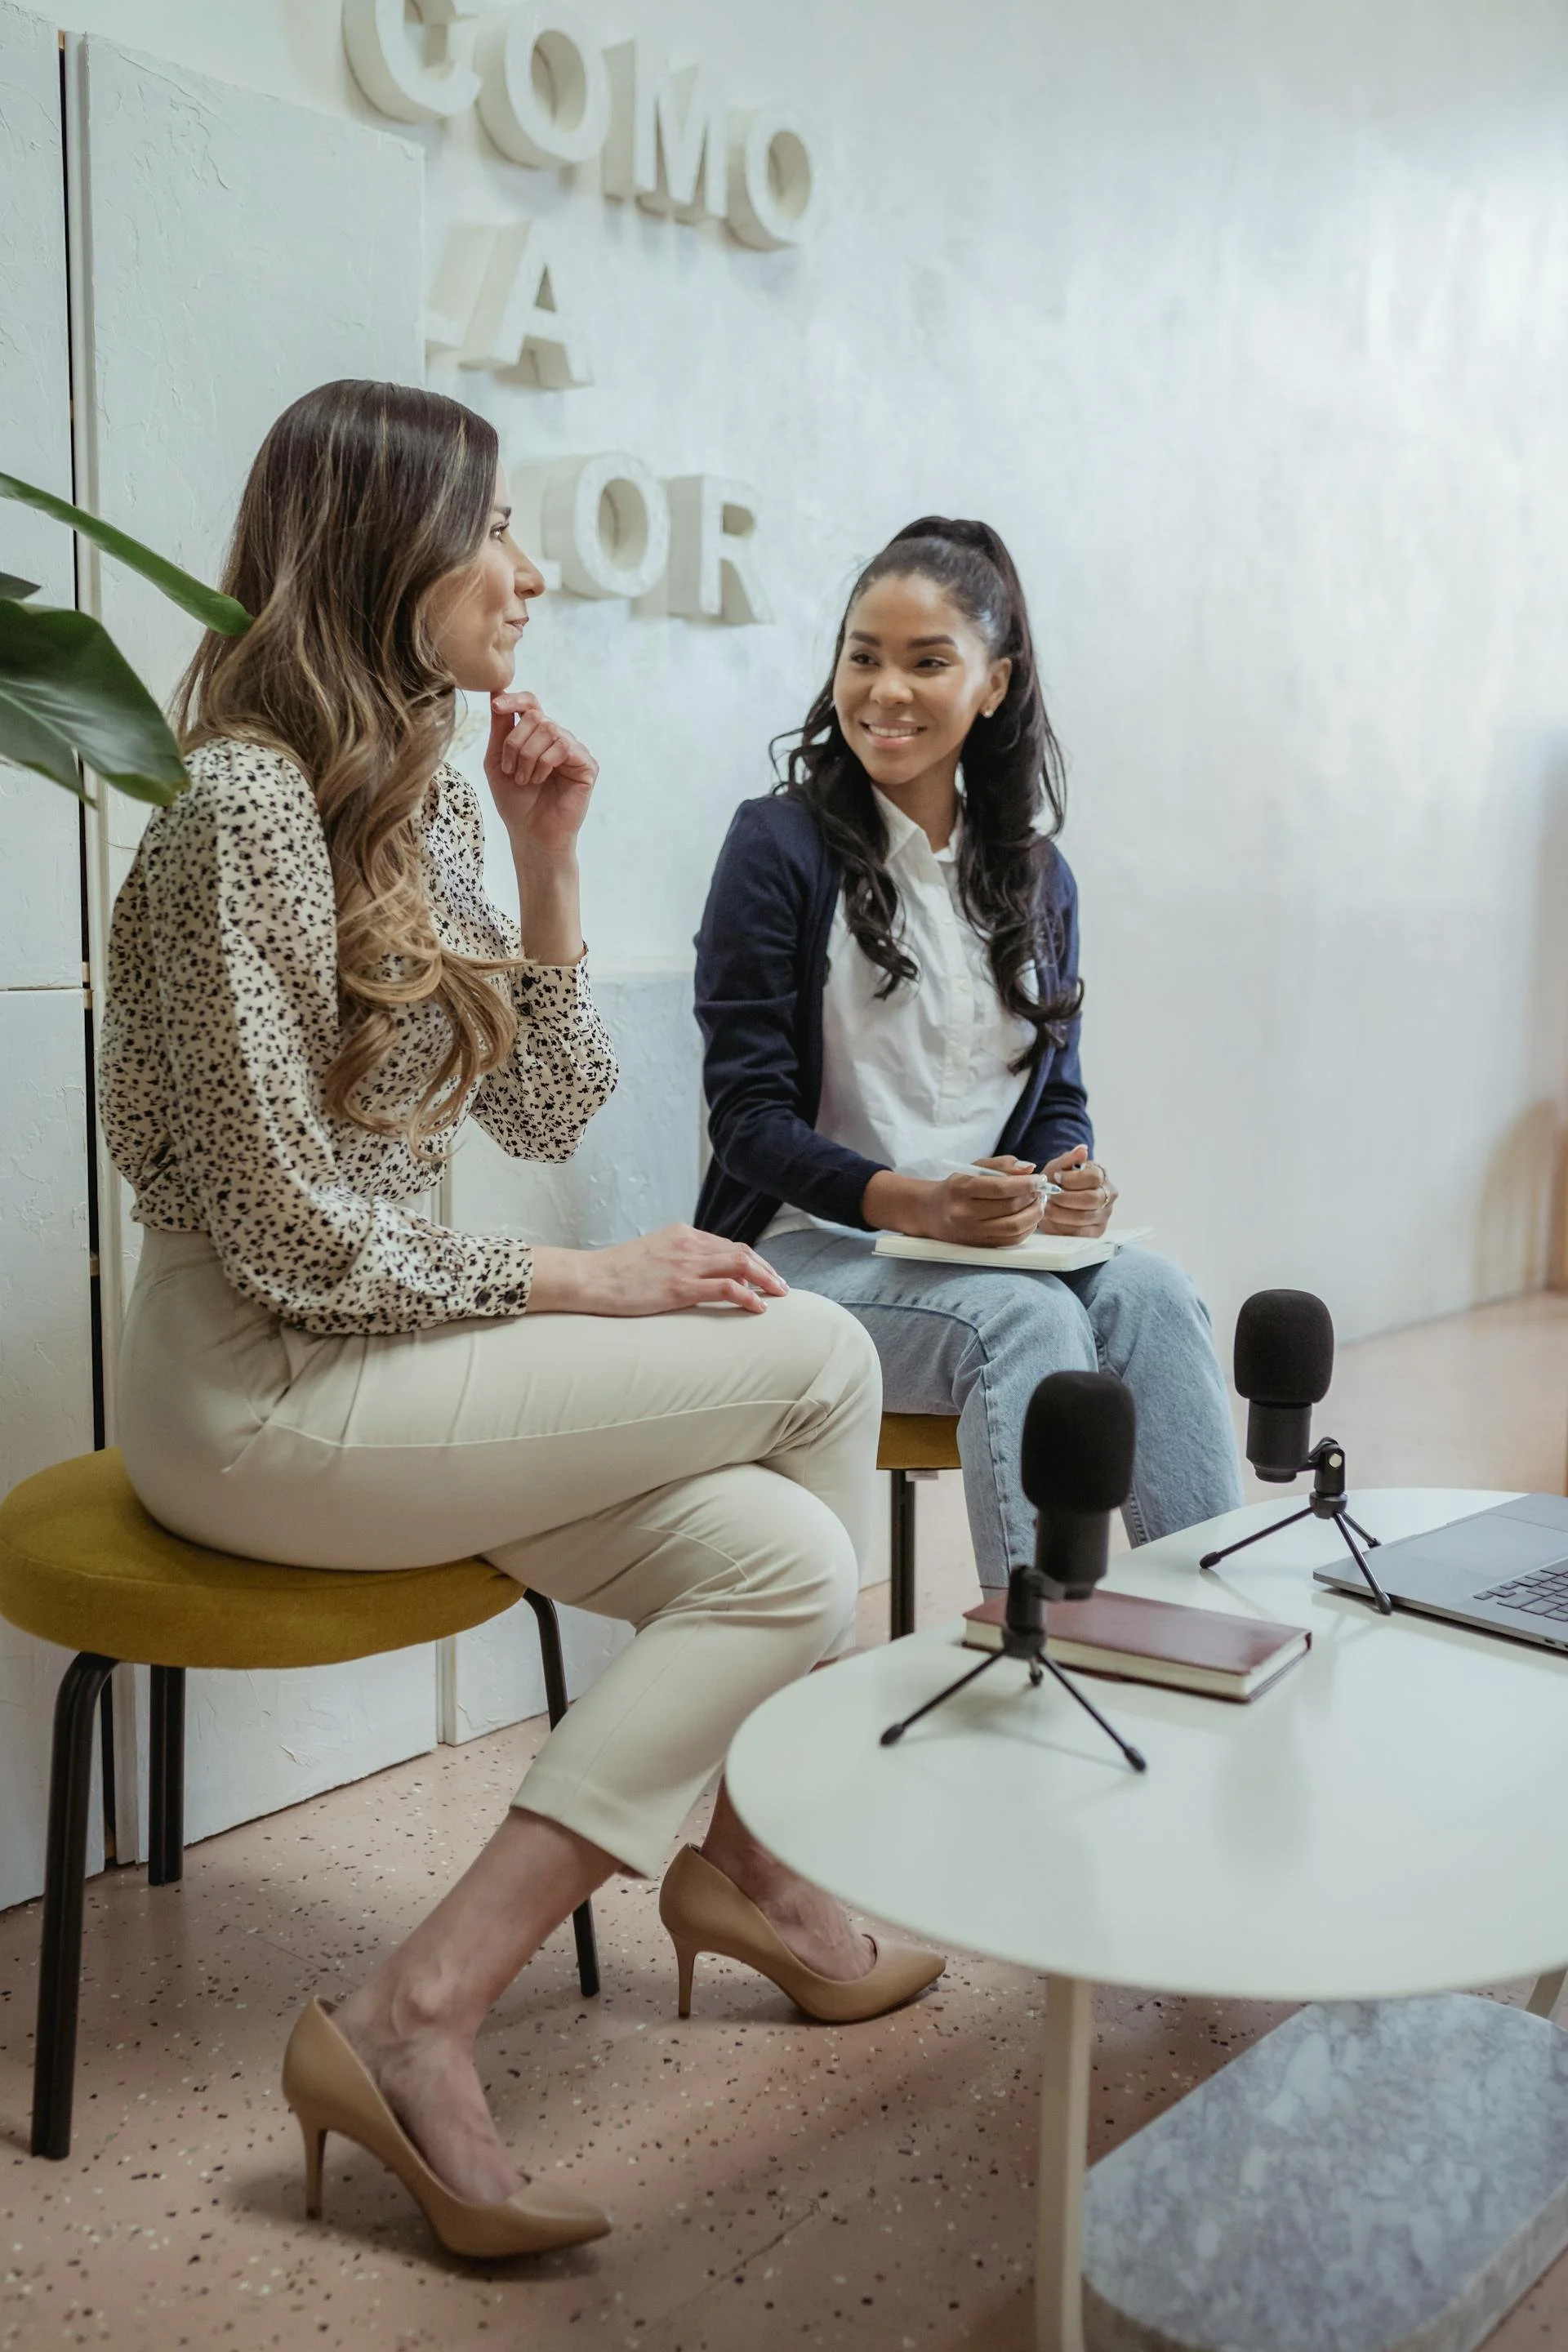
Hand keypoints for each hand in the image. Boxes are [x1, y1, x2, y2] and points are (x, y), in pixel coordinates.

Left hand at [485, 691, 596, 860]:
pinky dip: (544, 763)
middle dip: (516, 743)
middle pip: (536, 716)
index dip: (514, 699)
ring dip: (528, 756)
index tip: (496, 705)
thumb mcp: (497, 761)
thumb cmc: (515, 802)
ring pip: (549, 729)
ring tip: (525, 780)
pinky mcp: (587, 765)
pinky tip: (540, 780)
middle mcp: (557, 738)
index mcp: (536, 736)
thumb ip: (500, 729)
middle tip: (512, 771)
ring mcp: (574, 751)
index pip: (531, 703)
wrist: (530, 834)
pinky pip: (563, 746)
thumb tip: (496, 691)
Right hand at [528, 1226, 788, 1316]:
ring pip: (740, 1265)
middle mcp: (688, 1243)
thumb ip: (676, 1260)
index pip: (728, 1244)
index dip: (752, 1261)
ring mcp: (685, 1264)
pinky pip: (725, 1288)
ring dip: (765, 1280)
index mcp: (682, 1234)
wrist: (588, 1278)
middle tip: (782, 1288)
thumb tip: (697, 1278)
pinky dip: (747, 1296)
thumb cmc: (615, 1273)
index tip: (765, 1277)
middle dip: (767, 1270)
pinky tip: (758, 1308)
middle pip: (741, 1252)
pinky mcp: (679, 1286)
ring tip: (779, 1296)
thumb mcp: (651, 1256)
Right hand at [864, 1158, 1040, 1247]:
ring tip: (1038, 1203)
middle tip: (1040, 1190)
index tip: (1038, 1178)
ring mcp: (972, 1233)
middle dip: (1032, 1198)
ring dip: (1034, 1214)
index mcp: (961, 1190)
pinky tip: (1030, 1217)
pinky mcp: (979, 1245)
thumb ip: (1002, 1165)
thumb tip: (1029, 1168)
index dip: (1026, 1184)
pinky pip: (1011, 1240)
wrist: (929, 1213)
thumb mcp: (973, 1169)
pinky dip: (1027, 1228)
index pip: (1001, 1188)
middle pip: (1010, 1208)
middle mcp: (965, 1214)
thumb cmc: (956, 1188)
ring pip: (1014, 1227)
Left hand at [1038, 1145, 1117, 1237]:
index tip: (1056, 1178)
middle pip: (1091, 1199)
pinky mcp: (1096, 1232)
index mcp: (1102, 1176)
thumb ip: (1069, 1159)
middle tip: (1050, 1197)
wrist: (1054, 1199)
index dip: (1073, 1179)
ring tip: (1047, 1209)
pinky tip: (1052, 1220)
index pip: (1094, 1177)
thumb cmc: (1059, 1181)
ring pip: (1083, 1218)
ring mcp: (1104, 1216)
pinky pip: (1079, 1233)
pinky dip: (1062, 1227)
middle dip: (1065, 1199)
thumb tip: (1082, 1150)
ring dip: (1060, 1214)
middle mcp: (1108, 1196)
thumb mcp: (1059, 1167)